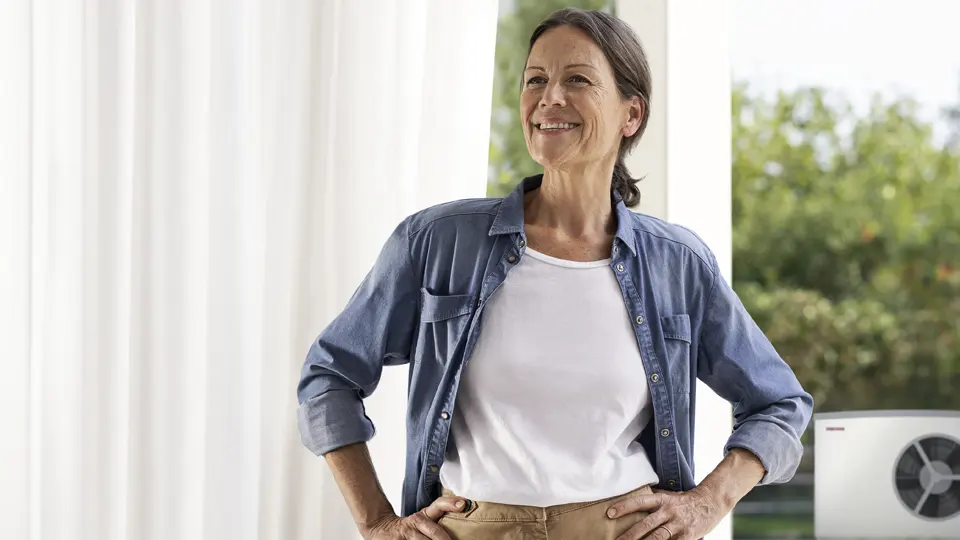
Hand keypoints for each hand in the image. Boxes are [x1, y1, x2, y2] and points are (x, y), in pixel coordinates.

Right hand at [360, 496, 467, 539]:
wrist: (380, 527)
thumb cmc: (408, 527)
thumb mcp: (422, 520)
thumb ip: (438, 521)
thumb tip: (462, 520)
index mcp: (424, 515)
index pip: (439, 505)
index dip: (450, 503)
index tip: (463, 504)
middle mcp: (417, 522)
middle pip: (435, 531)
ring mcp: (408, 534)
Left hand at [606, 487, 728, 539]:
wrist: (711, 502)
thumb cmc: (684, 501)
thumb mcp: (668, 496)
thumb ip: (652, 502)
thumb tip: (629, 505)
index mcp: (662, 499)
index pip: (640, 501)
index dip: (624, 507)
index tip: (609, 513)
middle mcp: (669, 511)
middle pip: (645, 524)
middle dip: (629, 535)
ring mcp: (678, 524)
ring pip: (657, 537)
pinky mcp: (687, 535)